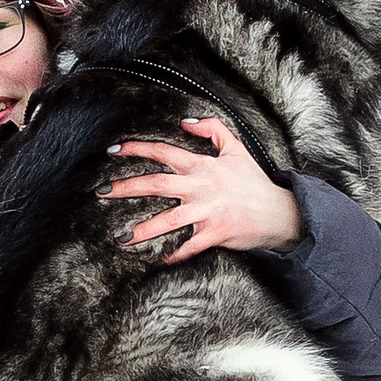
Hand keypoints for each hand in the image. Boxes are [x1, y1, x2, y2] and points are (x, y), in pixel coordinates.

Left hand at [97, 116, 302, 261]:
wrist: (279, 213)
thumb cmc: (254, 183)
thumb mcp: (236, 149)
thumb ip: (212, 129)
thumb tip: (184, 122)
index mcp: (203, 166)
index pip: (164, 152)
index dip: (137, 149)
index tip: (113, 151)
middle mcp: (202, 187)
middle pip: (157, 184)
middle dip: (125, 188)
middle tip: (101, 192)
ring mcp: (208, 212)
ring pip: (168, 220)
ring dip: (143, 230)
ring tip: (122, 237)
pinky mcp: (215, 234)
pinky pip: (190, 246)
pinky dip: (174, 253)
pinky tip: (159, 258)